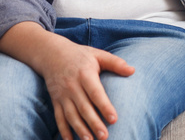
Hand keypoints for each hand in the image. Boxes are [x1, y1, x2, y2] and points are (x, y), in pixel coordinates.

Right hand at [0, 22, 134, 139]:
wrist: (52, 54)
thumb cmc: (80, 56)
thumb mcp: (98, 55)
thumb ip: (115, 63)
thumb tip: (133, 70)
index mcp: (85, 74)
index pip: (95, 93)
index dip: (104, 106)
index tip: (114, 119)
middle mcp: (72, 86)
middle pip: (84, 107)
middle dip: (93, 123)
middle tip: (104, 137)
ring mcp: (62, 95)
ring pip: (71, 115)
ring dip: (79, 129)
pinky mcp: (55, 101)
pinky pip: (58, 118)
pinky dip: (63, 130)